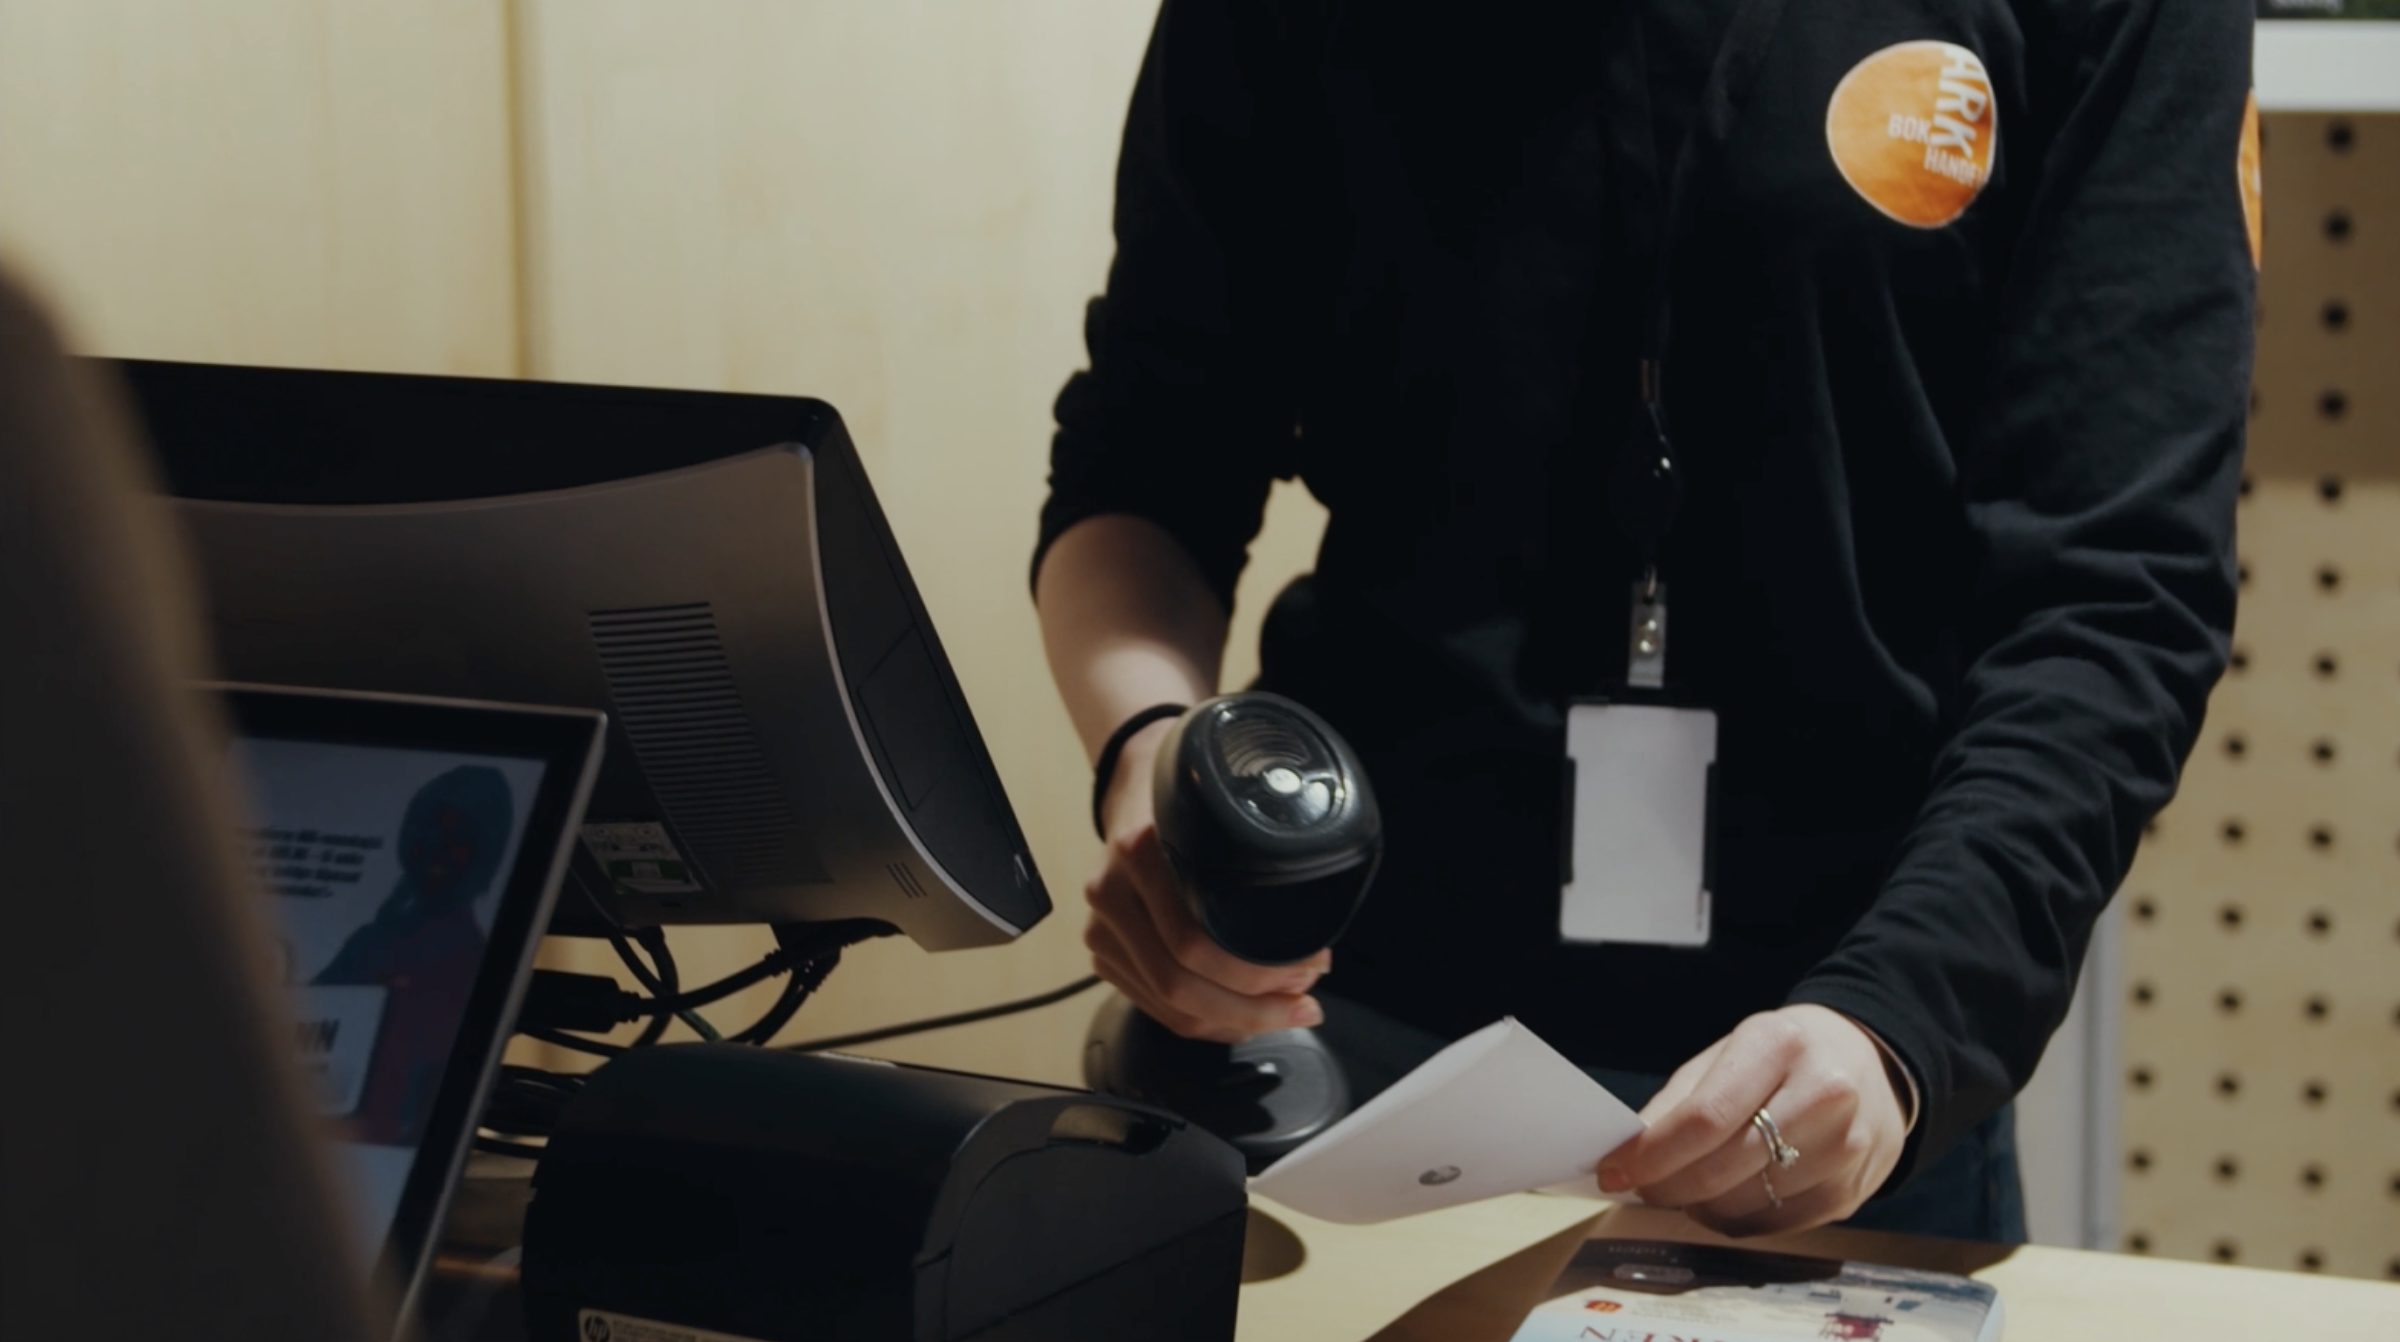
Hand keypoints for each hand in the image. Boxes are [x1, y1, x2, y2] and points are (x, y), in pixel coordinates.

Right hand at [1082, 718, 1329, 1042]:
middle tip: (1305, 1004)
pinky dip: (1206, 1020)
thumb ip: (1258, 868)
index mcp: (1140, 851)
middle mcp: (1111, 892)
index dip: (1261, 971)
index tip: (1313, 968)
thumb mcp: (1224, 816)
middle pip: (1180, 983)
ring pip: (1169, 1005)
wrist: (1137, 788)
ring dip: (1236, 1020)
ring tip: (1284, 1011)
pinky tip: (1243, 1016)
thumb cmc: (1192, 807)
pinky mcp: (1103, 952)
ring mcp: (1100, 927)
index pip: (1196, 942)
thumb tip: (1316, 951)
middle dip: (1255, 1007)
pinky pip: (1156, 1006)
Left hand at [1596, 1005, 1907, 1235]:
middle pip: (1722, 1167)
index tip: (1613, 1170)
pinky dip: (1735, 1220)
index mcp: (1779, 1044)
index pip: (1705, 1116)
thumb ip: (1678, 1101)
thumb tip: (1629, 1154)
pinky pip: (1773, 1226)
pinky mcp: (1852, 1192)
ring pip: (1744, 1204)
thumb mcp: (1730, 1053)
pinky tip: (1726, 1200)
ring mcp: (1845, 1148)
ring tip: (1686, 1188)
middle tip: (1640, 1187)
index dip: (1652, 1153)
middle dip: (1666, 1185)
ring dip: (1700, 1206)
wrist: (1871, 1064)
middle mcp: (1822, 1094)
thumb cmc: (1784, 1057)